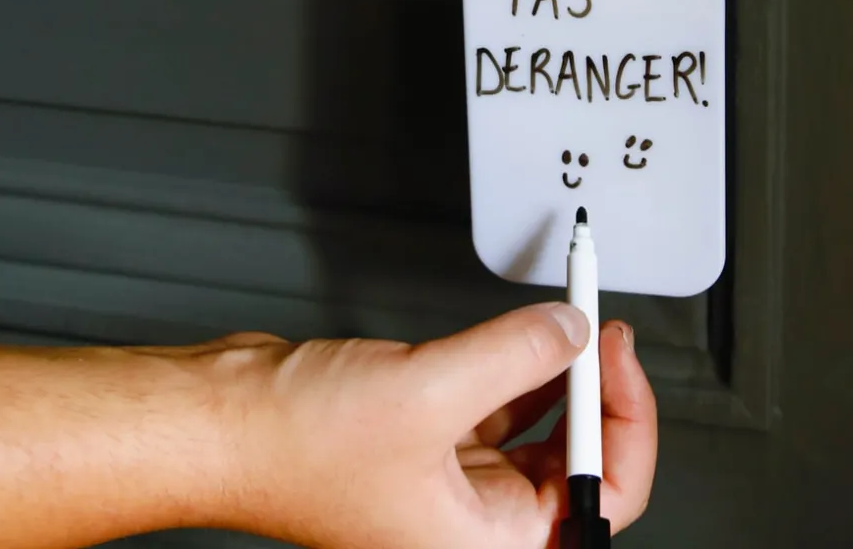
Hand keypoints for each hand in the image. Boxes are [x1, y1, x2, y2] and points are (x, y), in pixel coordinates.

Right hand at [223, 303, 656, 548]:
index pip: (604, 497)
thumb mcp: (430, 391)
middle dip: (600, 393)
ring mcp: (457, 480)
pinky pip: (503, 407)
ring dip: (565, 377)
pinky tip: (533, 336)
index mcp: (487, 545)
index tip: (617, 357)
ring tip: (579, 325)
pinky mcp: (433, 439)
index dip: (628, 423)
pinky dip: (523, 370)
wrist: (224, 423)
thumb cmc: (297, 446)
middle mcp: (479, 523)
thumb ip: (516, 354)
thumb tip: (574, 329)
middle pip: (581, 464)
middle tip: (605, 332)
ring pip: (543, 433)